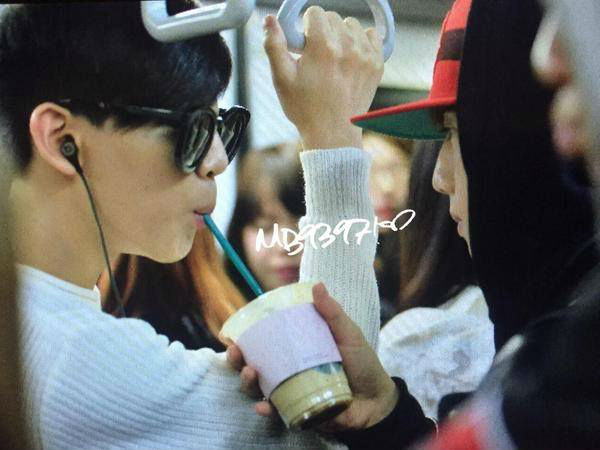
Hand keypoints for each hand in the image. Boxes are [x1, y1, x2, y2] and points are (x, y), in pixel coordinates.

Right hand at [226, 283, 398, 430]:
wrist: (379, 400)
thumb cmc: (363, 364)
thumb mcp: (348, 334)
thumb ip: (332, 313)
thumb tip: (317, 285)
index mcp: (297, 351)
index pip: (265, 344)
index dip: (245, 340)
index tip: (232, 334)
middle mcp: (289, 372)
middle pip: (254, 366)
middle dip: (237, 361)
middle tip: (236, 352)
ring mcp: (292, 393)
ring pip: (260, 390)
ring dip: (248, 383)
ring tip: (250, 372)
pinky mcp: (299, 413)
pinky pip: (278, 413)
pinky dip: (267, 410)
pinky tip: (263, 407)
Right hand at [263, 8, 383, 149]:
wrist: (333, 133)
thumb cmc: (305, 109)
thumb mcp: (282, 79)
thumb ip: (274, 45)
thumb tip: (268, 19)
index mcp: (322, 47)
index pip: (315, 12)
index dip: (306, 26)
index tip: (304, 44)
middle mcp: (347, 47)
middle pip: (333, 17)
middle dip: (322, 30)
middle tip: (317, 55)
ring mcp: (365, 56)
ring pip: (352, 25)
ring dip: (342, 35)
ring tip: (334, 57)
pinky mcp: (377, 64)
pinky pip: (372, 36)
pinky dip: (361, 42)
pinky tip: (350, 57)